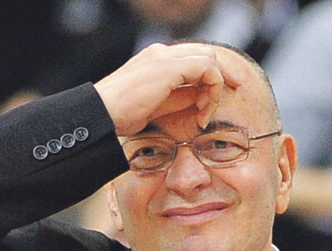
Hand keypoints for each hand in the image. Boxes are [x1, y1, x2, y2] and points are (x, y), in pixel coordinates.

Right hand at [94, 43, 241, 135]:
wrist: (101, 115)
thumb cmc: (119, 116)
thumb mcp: (156, 106)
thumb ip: (178, 97)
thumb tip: (201, 96)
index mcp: (155, 60)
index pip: (192, 59)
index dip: (210, 77)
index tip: (212, 101)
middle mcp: (160, 53)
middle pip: (204, 54)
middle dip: (222, 75)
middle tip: (229, 94)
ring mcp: (164, 57)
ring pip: (208, 58)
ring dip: (215, 85)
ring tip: (204, 111)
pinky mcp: (169, 66)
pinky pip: (207, 68)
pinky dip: (212, 87)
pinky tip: (202, 108)